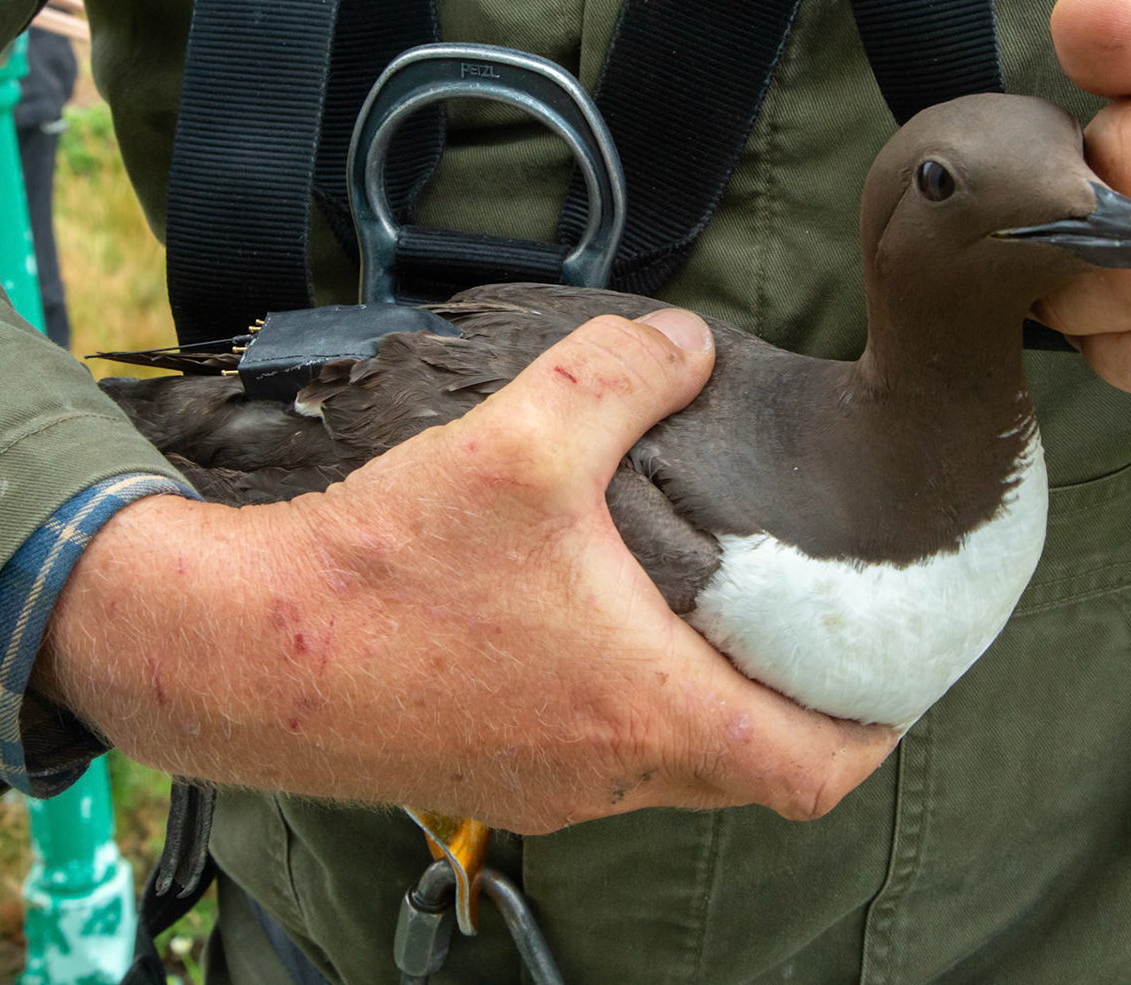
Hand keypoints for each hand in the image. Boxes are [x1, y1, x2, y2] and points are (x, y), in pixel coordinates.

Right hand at [35, 309, 894, 833]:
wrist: (234, 654)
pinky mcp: (483, 775)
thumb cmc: (382, 569)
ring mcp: (541, 788)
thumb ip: (620, 373)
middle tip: (814, 632)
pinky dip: (626, 708)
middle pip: (750, 772)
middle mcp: (607, 774)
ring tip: (714, 618)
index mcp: (649, 711)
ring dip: (707, 707)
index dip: (876, 727)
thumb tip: (688, 342)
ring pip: (669, 769)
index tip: (895, 677)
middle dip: (797, 709)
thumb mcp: (521, 441)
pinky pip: (592, 760)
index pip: (816, 768)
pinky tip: (593, 627)